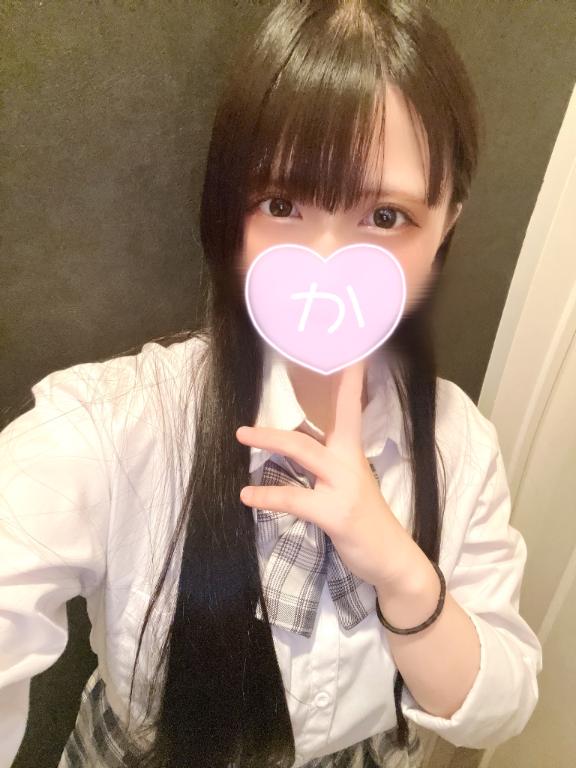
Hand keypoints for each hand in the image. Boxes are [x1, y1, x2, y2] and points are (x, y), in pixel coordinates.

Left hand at [235, 357, 427, 592]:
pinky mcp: (336, 513)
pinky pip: (295, 498)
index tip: (345, 347)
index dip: (347, 376)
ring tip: (241, 436)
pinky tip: (247, 497)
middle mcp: (349, 461)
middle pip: (314, 427)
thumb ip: (326, 458)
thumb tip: (296, 437)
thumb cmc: (365, 517)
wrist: (391, 558)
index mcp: (352, 451)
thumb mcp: (349, 480)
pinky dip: (267, 497)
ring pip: (302, 452)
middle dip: (278, 420)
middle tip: (246, 421)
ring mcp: (344, 486)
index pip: (349, 404)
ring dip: (269, 441)